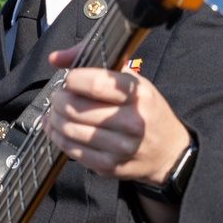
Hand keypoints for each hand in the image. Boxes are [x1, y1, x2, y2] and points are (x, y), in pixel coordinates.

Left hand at [41, 46, 189, 184]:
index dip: (74, 80)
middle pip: (76, 108)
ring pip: (69, 130)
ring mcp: (120, 146)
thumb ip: (97, 65)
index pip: (95, 85)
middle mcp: (131, 121)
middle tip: (58, 97)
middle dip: (58, 100)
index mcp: (138, 96)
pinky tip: (58, 130)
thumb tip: (55, 58)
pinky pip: (72, 150)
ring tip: (55, 113)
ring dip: (54, 119)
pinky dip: (58, 137)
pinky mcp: (108, 165)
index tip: (70, 80)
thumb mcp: (134, 83)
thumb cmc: (146, 111)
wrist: (168, 152)